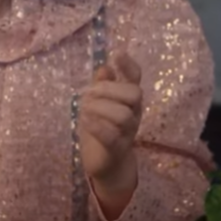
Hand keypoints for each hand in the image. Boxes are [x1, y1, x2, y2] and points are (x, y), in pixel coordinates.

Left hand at [78, 53, 141, 188]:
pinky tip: (85, 121)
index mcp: (129, 100)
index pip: (136, 78)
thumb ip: (102, 86)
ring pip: (122, 115)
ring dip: (99, 108)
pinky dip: (97, 126)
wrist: (108, 165)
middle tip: (89, 93)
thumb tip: (104, 67)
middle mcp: (134, 114)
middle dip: (109, 89)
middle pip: (133, 93)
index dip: (129, 65)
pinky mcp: (117, 149)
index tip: (117, 54)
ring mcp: (128, 132)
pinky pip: (111, 136)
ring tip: (84, 110)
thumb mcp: (99, 104)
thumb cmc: (102, 129)